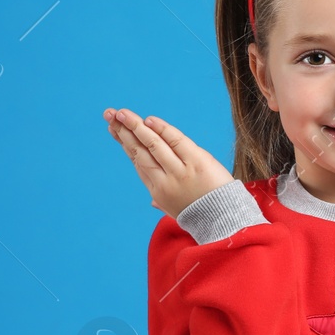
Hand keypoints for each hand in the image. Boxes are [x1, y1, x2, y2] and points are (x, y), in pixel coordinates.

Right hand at [103, 107, 236, 219]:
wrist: (223, 222)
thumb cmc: (202, 214)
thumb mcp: (176, 211)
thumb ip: (163, 203)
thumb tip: (152, 203)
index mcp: (157, 189)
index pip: (137, 161)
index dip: (124, 143)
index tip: (114, 129)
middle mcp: (164, 179)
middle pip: (140, 151)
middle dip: (123, 131)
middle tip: (110, 114)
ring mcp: (180, 170)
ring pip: (153, 144)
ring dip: (136, 127)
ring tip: (122, 113)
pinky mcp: (197, 161)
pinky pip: (176, 141)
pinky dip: (162, 130)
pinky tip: (149, 120)